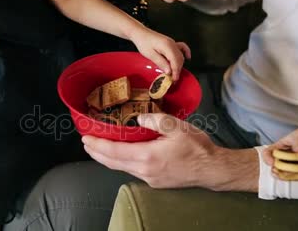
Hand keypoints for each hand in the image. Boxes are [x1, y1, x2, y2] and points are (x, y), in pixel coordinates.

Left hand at [83, 113, 258, 190]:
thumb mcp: (176, 126)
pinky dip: (121, 162)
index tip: (85, 138)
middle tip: (86, 143)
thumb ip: (155, 119)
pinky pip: (132, 171)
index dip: (97, 145)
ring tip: (99, 148)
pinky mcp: (156, 182)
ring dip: (108, 159)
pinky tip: (120, 155)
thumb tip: (139, 116)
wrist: (212, 169)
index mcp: (147, 156)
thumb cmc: (196, 147)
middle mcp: (145, 170)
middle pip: (113, 163)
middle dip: (96, 153)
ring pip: (121, 168)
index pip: (114, 152)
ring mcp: (150, 178)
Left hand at [129, 26, 190, 80]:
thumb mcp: (150, 55)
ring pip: (180, 55)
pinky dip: (185, 53)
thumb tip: (169, 71)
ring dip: (179, 65)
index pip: (175, 61)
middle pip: (179, 59)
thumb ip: (161, 63)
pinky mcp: (171, 43)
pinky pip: (182, 47)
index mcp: (167, 46)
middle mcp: (172, 44)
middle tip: (173, 79)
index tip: (174, 80)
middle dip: (177, 70)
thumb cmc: (143, 43)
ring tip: (174, 73)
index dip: (176, 72)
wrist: (140, 33)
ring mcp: (173, 43)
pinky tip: (188, 57)